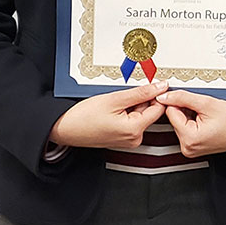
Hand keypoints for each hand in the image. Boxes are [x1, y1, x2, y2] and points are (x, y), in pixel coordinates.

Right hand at [49, 81, 168, 147]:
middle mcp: (134, 138)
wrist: (64, 128)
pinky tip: (113, 109)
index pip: (159, 108)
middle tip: (124, 94)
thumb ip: (142, 92)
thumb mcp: (115, 99)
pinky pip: (131, 120)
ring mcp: (128, 140)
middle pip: (150, 111)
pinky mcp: (122, 138)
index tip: (151, 85)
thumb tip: (161, 87)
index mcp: (135, 130)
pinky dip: (126, 111)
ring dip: (132, 105)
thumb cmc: (83, 117)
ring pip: (140, 115)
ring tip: (115, 102)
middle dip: (141, 99)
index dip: (157, 94)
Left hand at [156, 90, 225, 157]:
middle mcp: (187, 148)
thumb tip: (164, 96)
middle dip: (187, 109)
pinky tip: (208, 120)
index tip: (191, 98)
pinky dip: (194, 121)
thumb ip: (183, 97)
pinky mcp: (195, 148)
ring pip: (181, 123)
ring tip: (208, 115)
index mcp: (189, 139)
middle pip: (175, 118)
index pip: (171, 112)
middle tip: (205, 108)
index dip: (180, 101)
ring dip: (191, 115)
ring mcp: (191, 149)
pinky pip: (187, 129)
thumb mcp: (208, 103)